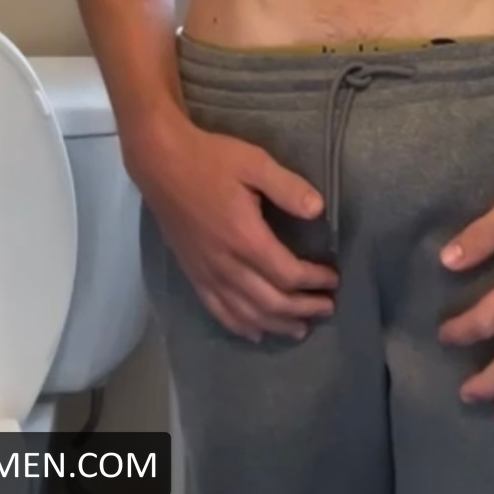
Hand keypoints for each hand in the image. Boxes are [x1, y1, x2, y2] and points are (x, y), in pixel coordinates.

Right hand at [129, 116, 338, 342]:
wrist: (161, 163)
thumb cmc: (211, 160)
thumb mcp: (255, 163)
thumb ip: (288, 188)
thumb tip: (319, 210)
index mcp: (245, 238)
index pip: (287, 274)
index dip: (314, 281)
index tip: (333, 280)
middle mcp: (226, 264)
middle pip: (270, 302)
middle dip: (302, 308)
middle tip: (326, 308)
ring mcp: (206, 273)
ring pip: (245, 313)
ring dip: (276, 325)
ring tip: (300, 329)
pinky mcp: (192, 274)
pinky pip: (217, 310)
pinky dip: (239, 326)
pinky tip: (254, 333)